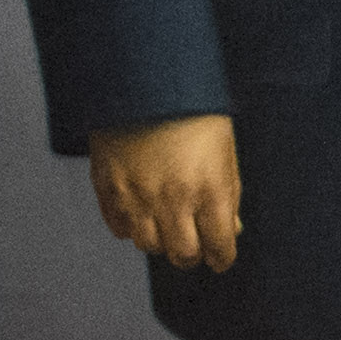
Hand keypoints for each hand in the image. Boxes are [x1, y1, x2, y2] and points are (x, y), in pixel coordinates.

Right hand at [88, 113, 241, 270]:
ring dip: (161, 241)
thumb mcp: (224, 148)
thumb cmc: (193, 111)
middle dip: (193, 254)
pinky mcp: (108, 189)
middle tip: (196, 245)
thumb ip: (228, 193)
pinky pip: (121, 229)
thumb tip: (231, 230)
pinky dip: (133, 228)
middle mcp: (173, 199)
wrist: (144, 80)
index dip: (223, 258)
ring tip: (168, 224)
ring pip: (150, 246)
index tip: (221, 259)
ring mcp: (138, 197)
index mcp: (210, 188)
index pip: (220, 246)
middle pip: (184, 254)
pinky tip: (143, 212)